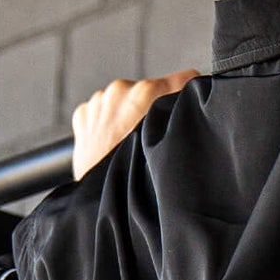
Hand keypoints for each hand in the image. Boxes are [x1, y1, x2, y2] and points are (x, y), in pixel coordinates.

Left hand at [71, 74, 201, 177]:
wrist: (97, 200)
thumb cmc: (132, 178)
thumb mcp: (169, 148)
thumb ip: (181, 121)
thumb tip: (195, 108)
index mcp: (146, 92)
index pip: (185, 80)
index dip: (188, 98)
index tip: (186, 114)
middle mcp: (120, 90)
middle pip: (152, 92)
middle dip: (153, 111)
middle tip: (151, 141)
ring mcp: (99, 101)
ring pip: (126, 103)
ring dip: (129, 119)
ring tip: (129, 147)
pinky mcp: (83, 114)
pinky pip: (102, 113)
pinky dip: (107, 126)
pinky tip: (111, 146)